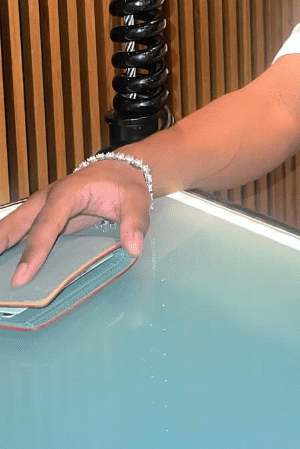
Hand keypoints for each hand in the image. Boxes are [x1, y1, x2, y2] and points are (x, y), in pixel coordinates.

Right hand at [0, 161, 150, 285]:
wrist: (122, 170)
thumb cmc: (126, 186)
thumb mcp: (137, 202)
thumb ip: (135, 223)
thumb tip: (133, 247)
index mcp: (69, 192)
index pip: (48, 223)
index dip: (35, 249)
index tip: (22, 277)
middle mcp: (49, 198)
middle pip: (18, 221)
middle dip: (0, 242)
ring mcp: (42, 206)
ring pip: (13, 225)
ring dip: (0, 243)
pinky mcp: (42, 216)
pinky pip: (20, 232)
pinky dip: (7, 245)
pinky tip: (2, 264)